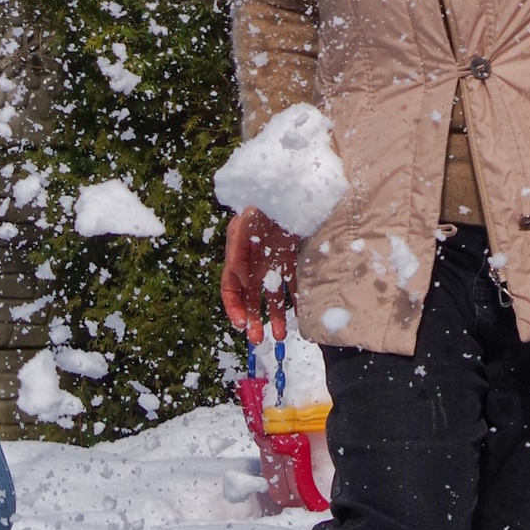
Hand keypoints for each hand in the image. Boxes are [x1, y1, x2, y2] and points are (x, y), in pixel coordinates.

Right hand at [220, 208, 295, 332]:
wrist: (285, 188)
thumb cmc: (259, 204)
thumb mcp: (243, 226)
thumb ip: (238, 253)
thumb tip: (240, 280)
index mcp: (237, 257)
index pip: (230, 289)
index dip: (233, 308)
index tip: (241, 324)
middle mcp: (253, 264)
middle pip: (250, 298)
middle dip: (253, 320)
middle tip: (258, 340)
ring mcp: (272, 262)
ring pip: (271, 295)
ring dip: (274, 316)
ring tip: (281, 335)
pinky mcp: (289, 258)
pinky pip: (292, 283)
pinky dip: (295, 299)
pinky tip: (299, 315)